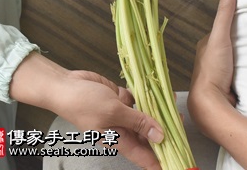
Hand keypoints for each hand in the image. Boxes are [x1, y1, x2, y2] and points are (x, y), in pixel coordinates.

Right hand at [10, 53, 162, 168]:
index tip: (176, 162)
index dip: (159, 161)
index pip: (143, 156)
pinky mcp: (120, 99)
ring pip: (146, 115)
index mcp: (119, 139)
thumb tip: (160, 136)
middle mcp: (122, 129)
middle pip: (148, 135)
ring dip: (158, 110)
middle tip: (181, 122)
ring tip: (173, 103)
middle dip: (164, 130)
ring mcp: (122, 114)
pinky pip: (139, 99)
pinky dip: (148, 96)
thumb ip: (138, 122)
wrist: (64, 85)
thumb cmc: (83, 103)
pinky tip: (159, 91)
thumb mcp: (114, 112)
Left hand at [188, 0, 236, 134]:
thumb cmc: (212, 70)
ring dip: (245, 57)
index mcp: (205, 46)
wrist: (212, 105)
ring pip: (234, 59)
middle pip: (229, 44)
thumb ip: (224, 14)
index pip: (222, 29)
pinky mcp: (227, 86)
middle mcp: (209, 59)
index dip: (234, 23)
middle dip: (241, 41)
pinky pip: (240, 73)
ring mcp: (218, 73)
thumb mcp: (220, 37)